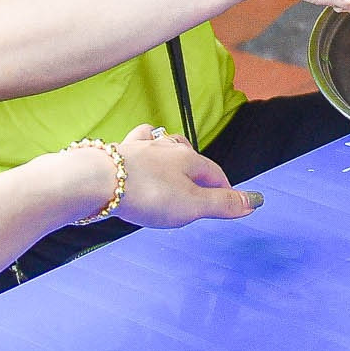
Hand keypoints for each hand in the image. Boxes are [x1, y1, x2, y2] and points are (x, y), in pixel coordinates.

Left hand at [108, 126, 260, 226]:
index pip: (215, 173)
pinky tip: (136, 154)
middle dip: (197, 168)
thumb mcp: (191, 206)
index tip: (230, 201)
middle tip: (201, 184)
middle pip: (189, 155)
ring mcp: (139, 148)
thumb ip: (222, 204)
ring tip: (171, 161)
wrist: (95, 180)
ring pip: (161, 145)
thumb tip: (254, 201)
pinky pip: (133, 146)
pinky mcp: (116, 154)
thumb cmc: (144, 193)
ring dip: (169, 153)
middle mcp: (165, 148)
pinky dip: (139, 149)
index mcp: (188, 159)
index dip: (224, 189)